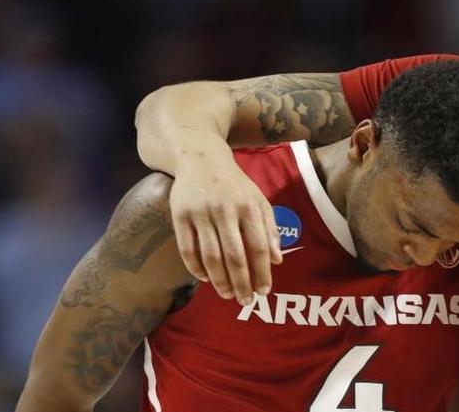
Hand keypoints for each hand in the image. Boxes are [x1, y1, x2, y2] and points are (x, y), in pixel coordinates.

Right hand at [169, 148, 281, 303]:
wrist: (200, 157)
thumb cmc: (235, 184)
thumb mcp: (258, 200)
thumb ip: (270, 229)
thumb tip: (278, 260)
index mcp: (249, 207)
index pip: (259, 247)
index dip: (262, 272)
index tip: (264, 290)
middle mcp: (225, 210)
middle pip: (235, 256)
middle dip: (242, 283)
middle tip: (245, 300)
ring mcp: (201, 213)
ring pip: (211, 257)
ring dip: (220, 281)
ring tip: (227, 294)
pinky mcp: (180, 215)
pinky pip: (187, 249)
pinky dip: (196, 268)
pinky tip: (205, 279)